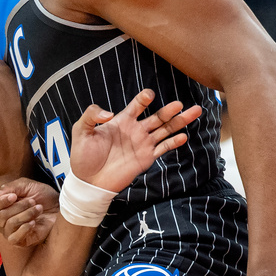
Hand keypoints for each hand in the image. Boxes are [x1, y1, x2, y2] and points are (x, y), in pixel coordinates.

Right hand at [0, 177, 58, 246]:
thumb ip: (9, 188)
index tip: (13, 196)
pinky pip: (14, 238)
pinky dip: (24, 229)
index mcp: (1, 206)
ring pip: (9, 225)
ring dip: (25, 215)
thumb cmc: (43, 196)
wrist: (60, 206)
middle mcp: (3, 221)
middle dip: (17, 207)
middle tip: (32, 201)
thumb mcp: (26, 185)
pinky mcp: (22, 241)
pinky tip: (34, 222)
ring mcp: (11, 232)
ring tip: (38, 208)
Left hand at [70, 89, 201, 191]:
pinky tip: (184, 136)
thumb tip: (109, 113)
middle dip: (170, 110)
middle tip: (181, 103)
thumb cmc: (83, 155)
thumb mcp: (81, 130)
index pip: (137, 106)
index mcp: (121, 121)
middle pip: (157, 117)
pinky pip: (163, 148)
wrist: (88, 180)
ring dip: (179, 122)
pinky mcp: (146, 158)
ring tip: (194, 112)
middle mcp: (135, 130)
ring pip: (165, 130)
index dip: (143, 99)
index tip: (149, 95)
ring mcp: (142, 144)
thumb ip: (92, 116)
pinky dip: (174, 143)